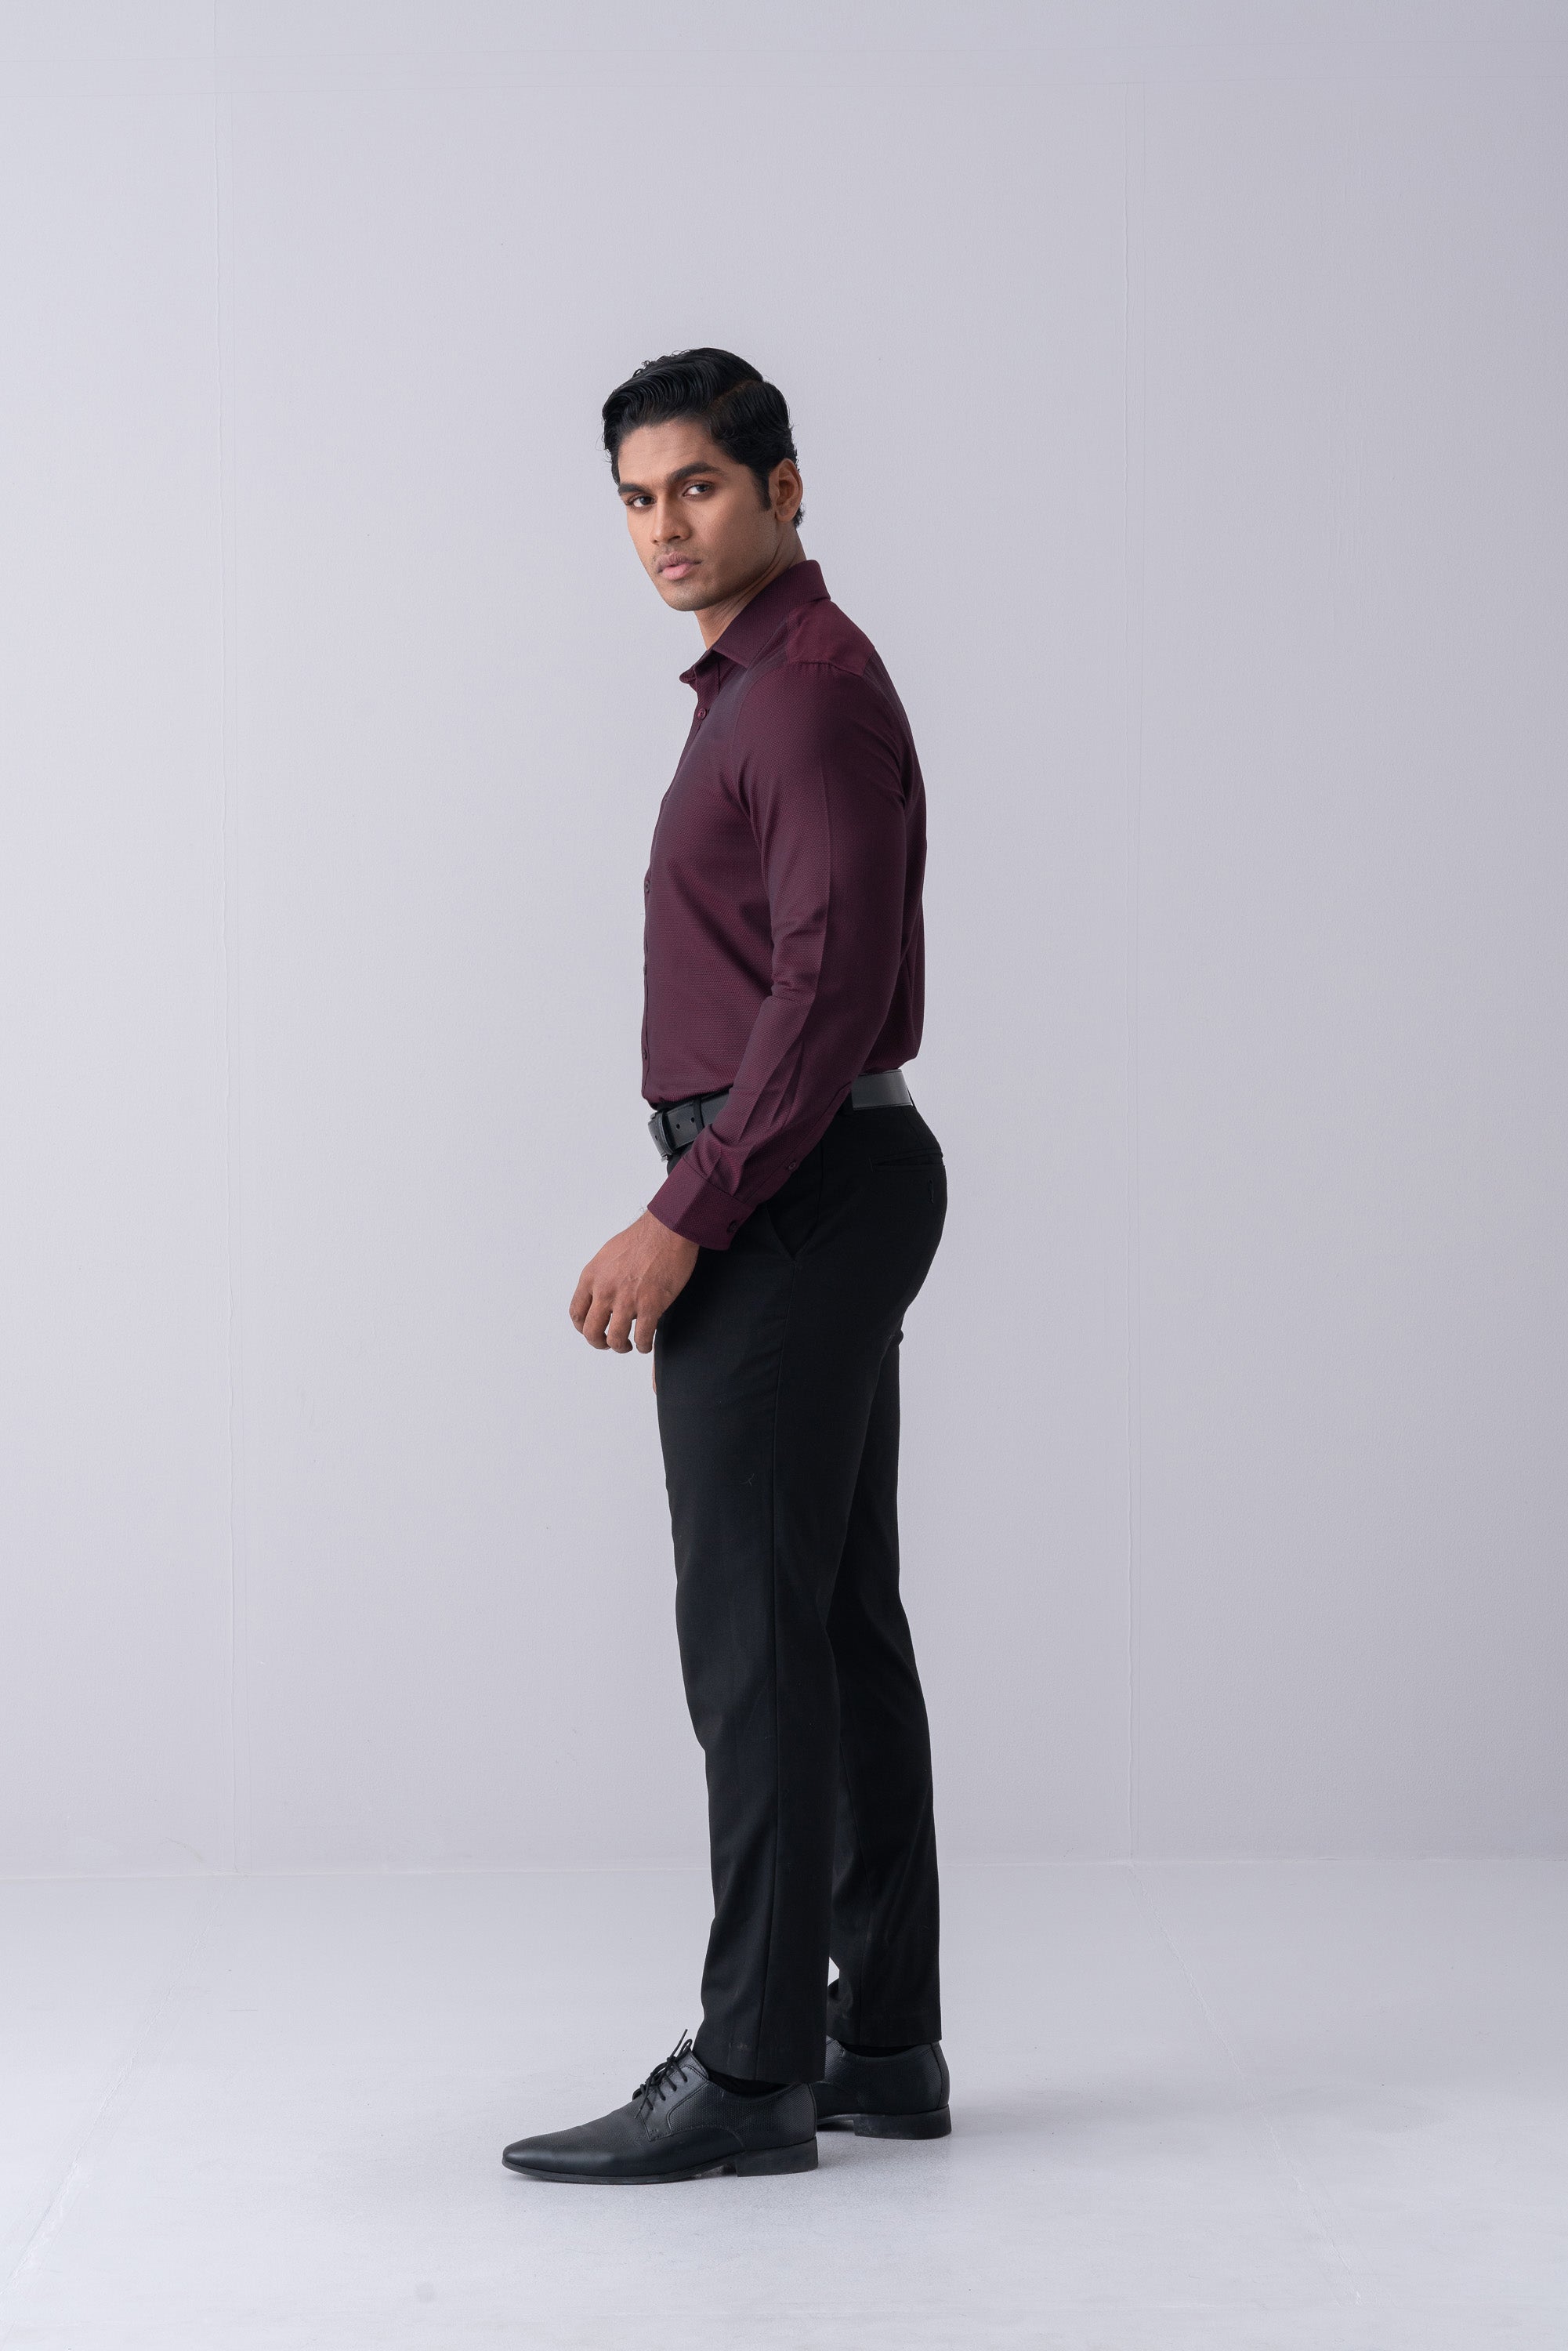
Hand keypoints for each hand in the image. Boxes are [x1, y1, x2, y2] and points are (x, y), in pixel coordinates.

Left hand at [570, 1209, 698, 1354]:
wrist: (667, 1231)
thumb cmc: (642, 1238)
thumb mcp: (608, 1255)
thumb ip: (601, 1277)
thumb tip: (600, 1293)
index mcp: (592, 1277)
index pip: (577, 1313)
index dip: (583, 1327)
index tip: (592, 1330)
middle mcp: (605, 1291)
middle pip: (591, 1332)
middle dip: (599, 1343)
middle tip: (607, 1343)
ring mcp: (627, 1301)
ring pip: (615, 1339)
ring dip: (621, 1347)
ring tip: (628, 1345)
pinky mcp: (650, 1306)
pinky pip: (642, 1337)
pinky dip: (643, 1346)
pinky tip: (645, 1343)